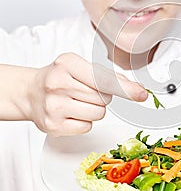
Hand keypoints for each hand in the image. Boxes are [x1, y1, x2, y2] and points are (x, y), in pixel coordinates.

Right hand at [26, 53, 147, 135]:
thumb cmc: (59, 78)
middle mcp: (58, 83)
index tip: (140, 94)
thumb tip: (136, 88)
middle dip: (101, 96)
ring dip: (94, 110)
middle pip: (104, 98)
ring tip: (77, 102)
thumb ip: (107, 76)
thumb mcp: (80, 67)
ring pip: (98, 113)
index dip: (125, 88)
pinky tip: (71, 113)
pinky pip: (87, 127)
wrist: (29, 92)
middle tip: (84, 92)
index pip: (104, 79)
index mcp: (67, 63)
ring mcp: (54, 106)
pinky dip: (84, 122)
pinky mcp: (53, 125)